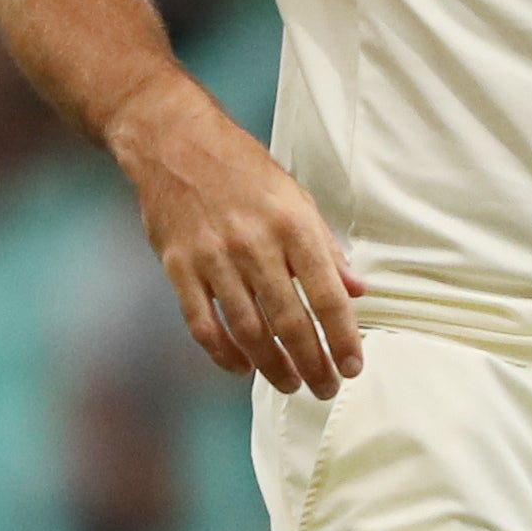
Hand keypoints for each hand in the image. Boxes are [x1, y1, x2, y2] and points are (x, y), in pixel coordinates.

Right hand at [107, 74, 364, 396]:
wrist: (174, 141)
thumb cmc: (245, 170)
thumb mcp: (297, 197)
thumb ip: (326, 248)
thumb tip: (357, 290)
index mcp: (293, 224)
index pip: (327, 295)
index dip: (343, 337)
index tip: (355, 366)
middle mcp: (255, 244)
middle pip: (289, 321)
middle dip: (313, 363)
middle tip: (326, 389)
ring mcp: (213, 257)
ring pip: (248, 330)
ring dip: (273, 366)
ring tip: (291, 386)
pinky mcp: (178, 265)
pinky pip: (202, 322)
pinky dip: (223, 352)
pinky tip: (241, 368)